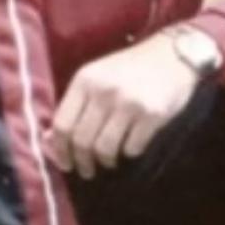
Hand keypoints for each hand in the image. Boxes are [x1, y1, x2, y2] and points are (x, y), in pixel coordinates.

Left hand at [46, 31, 203, 178]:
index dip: (60, 150)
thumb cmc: (131, 68)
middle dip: (82, 162)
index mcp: (85, 80)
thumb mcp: (97, 77)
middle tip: (87, 171)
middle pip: (82, 140)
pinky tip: (131, 148)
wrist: (175, 53)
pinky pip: (133, 147)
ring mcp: (129, 103)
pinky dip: (130, 153)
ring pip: (105, 148)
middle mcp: (104, 91)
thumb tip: (49, 140)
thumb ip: (75, 105)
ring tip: (109, 163)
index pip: (62, 125)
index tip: (65, 163)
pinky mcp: (153, 114)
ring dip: (105, 162)